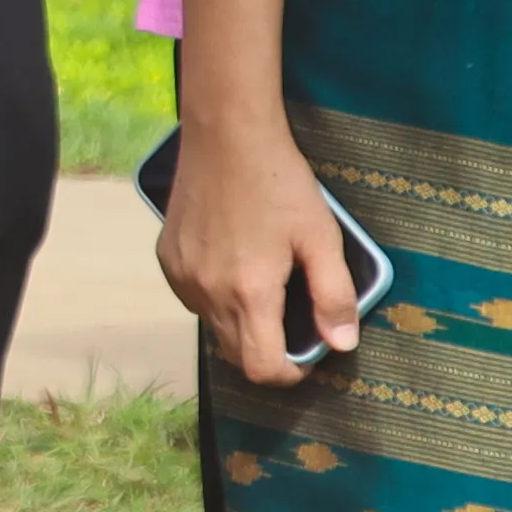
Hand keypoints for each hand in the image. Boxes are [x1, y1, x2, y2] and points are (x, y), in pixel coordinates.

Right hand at [160, 115, 361, 385]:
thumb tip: (343, 344)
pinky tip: (233, 264)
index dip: (289, 375)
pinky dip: (215, 297)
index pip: (262, 368)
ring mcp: (182, 276)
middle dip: (267, 351)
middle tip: (293, 322)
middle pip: (235, 354)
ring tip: (264, 287)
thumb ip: (334, 295)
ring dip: (240, 324)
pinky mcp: (167, 259)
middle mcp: (208, 292)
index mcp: (250, 292)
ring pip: (213, 327)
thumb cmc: (280, 183)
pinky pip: (193, 298)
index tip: (307, 360)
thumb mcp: (322, 237)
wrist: (226, 136)